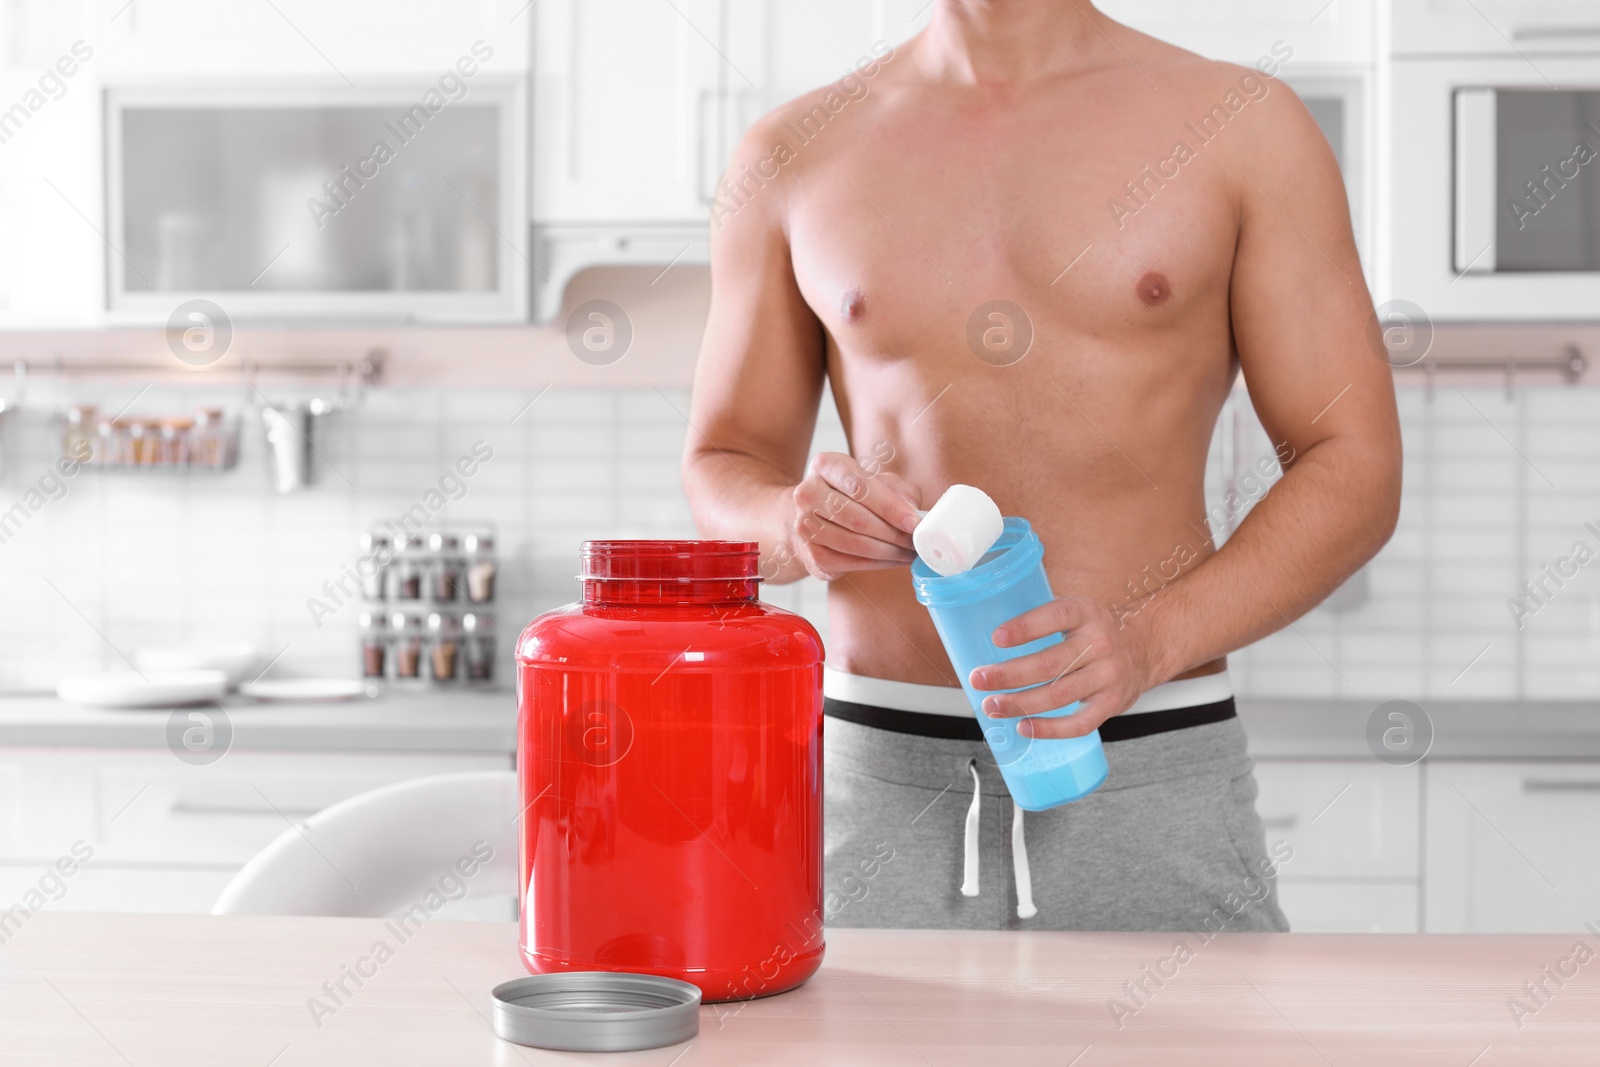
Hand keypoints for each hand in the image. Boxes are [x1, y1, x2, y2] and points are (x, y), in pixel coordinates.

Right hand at [788, 452, 921, 580]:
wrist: (813, 515)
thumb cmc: (852, 495)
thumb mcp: (877, 481)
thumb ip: (899, 491)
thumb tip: (912, 512)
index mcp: (826, 465)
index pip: (860, 486)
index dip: (890, 507)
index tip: (914, 522)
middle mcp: (808, 493)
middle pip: (857, 518)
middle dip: (893, 534)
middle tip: (915, 542)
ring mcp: (804, 525)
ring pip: (854, 544)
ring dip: (888, 552)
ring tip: (908, 552)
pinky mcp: (810, 553)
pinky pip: (849, 563)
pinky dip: (876, 564)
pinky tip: (892, 560)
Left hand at [968, 596, 1156, 738]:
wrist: (1143, 648)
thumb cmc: (1095, 632)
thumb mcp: (1078, 610)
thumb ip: (1044, 616)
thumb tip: (986, 626)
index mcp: (1086, 613)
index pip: (1056, 615)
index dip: (1025, 627)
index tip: (997, 638)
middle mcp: (1099, 643)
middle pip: (1049, 663)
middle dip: (1008, 675)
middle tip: (979, 679)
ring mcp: (1107, 676)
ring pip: (1058, 695)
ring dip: (1020, 704)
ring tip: (992, 705)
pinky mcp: (1111, 704)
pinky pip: (1079, 724)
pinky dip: (1049, 729)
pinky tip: (1024, 727)